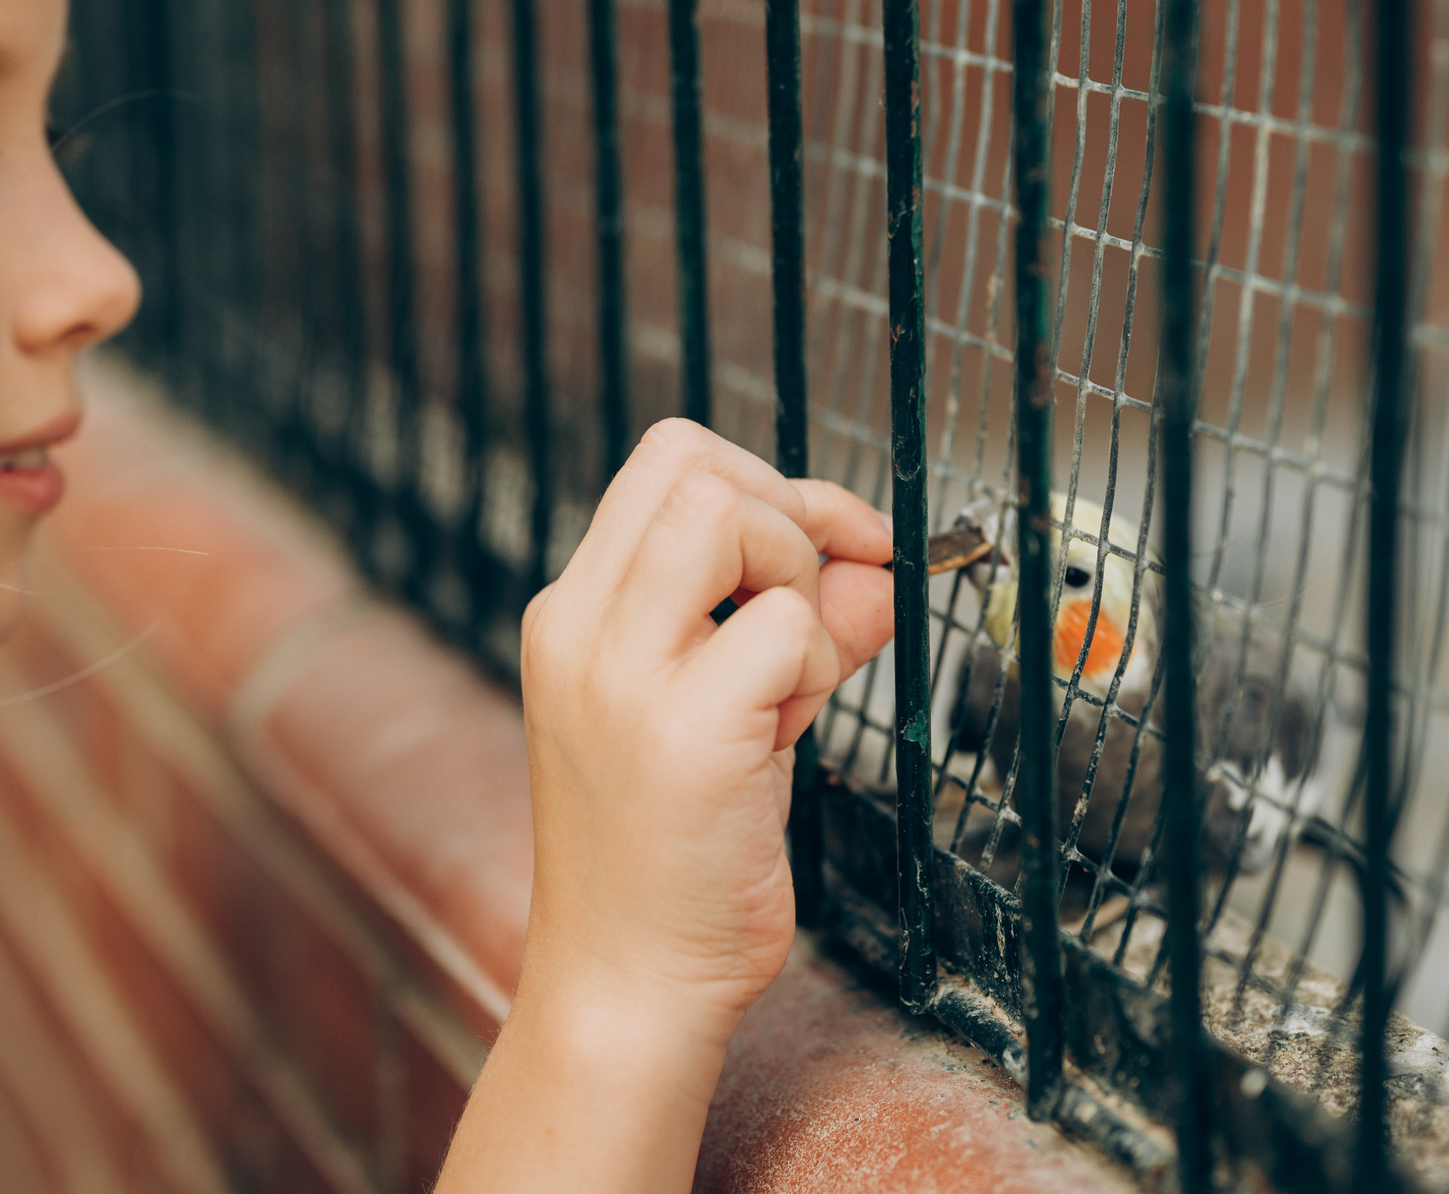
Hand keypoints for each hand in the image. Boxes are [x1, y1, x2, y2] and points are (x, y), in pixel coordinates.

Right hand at [517, 418, 892, 1044]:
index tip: (828, 546)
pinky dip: (815, 666)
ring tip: (787, 683)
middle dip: (790, 514)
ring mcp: (621, 675)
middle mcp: (579, 629)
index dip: (769, 484)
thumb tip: (876, 565)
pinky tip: (784, 735)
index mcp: (572, 616)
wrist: (627, 986)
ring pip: (733, 516)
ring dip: (797, 581)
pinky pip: (786, 625)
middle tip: (813, 607)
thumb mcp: (731, 714)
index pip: (669, 462)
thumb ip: (797, 627)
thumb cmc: (675, 859)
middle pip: (697, 464)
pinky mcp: (680, 729)